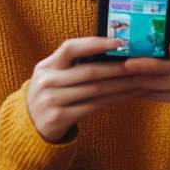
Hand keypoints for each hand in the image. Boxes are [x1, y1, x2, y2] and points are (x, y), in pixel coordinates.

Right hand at [26, 37, 151, 142]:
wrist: (28, 127)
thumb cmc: (49, 96)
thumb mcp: (51, 76)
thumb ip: (71, 65)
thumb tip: (109, 50)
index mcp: (45, 66)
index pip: (70, 48)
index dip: (95, 43)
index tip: (118, 42)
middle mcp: (47, 82)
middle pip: (88, 71)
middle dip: (117, 67)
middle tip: (139, 63)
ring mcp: (52, 101)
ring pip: (95, 90)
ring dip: (121, 84)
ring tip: (140, 79)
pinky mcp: (60, 118)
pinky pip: (94, 106)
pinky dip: (115, 99)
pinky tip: (129, 94)